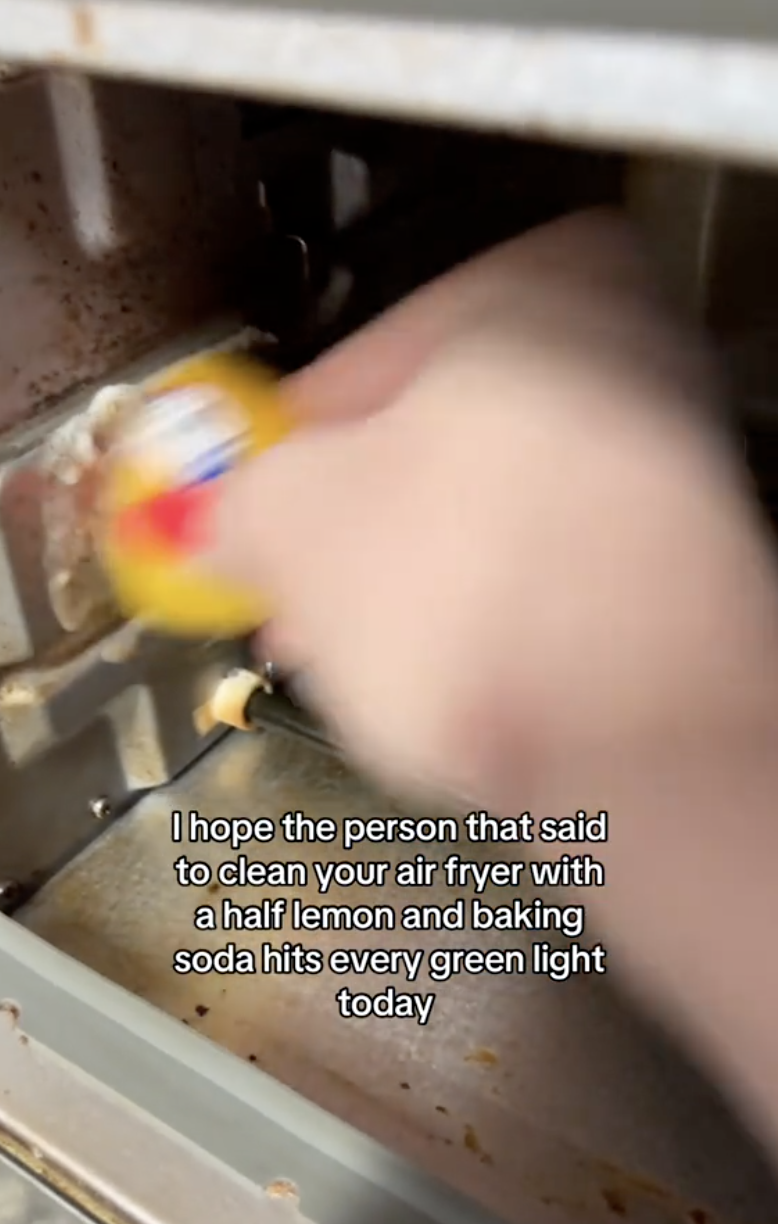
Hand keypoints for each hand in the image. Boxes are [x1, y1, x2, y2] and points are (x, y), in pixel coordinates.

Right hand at [211, 208, 777, 806]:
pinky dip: (488, 615)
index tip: (254, 493)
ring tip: (346, 643)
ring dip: (409, 575)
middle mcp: (630, 353)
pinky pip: (547, 577)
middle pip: (434, 438)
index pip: (365, 353)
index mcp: (541, 280)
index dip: (286, 439)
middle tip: (291, 578)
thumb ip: (239, 499)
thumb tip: (225, 515)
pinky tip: (440, 671)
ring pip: (490, 513)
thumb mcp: (295, 521)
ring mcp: (669, 466)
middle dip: (349, 521)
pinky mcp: (679, 572)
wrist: (636, 735)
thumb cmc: (490, 594)